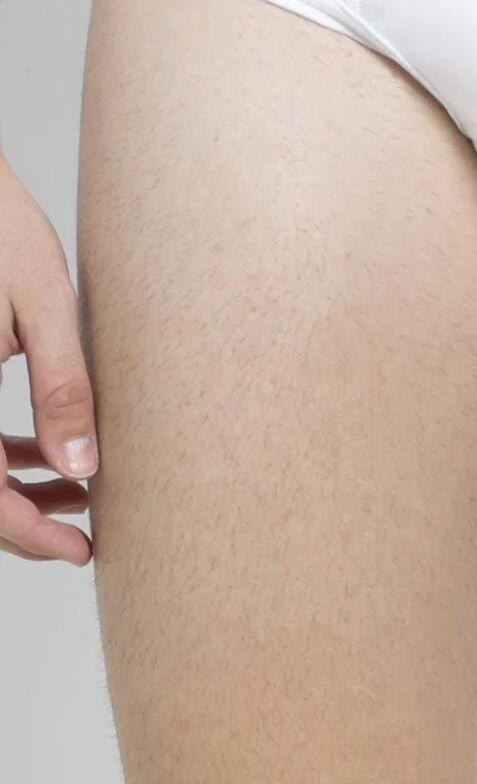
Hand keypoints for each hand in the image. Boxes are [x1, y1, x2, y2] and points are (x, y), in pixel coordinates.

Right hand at [0, 157, 95, 563]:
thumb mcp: (42, 305)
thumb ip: (63, 387)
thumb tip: (85, 466)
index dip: (30, 535)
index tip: (81, 552)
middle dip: (26, 522)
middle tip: (87, 533)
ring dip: (15, 490)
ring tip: (82, 494)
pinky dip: (2, 454)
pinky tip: (48, 452)